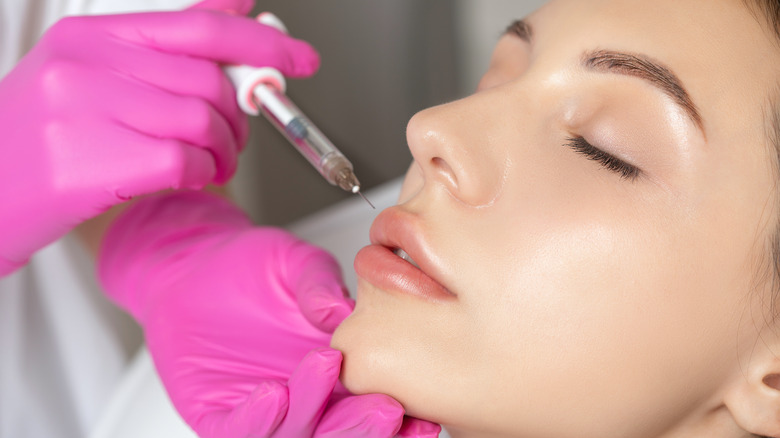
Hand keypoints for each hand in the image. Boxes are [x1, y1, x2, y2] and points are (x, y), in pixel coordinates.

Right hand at [0, 0, 318, 274]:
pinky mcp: (86, 162)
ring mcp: (81, 111)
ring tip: (208, 165)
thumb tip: (238, 11)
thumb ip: (164, 52)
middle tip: (232, 141)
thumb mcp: (94, 79)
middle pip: (209, 80)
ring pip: (202, 120)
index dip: (261, 41)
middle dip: (238, 118)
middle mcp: (85, 64)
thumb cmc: (44, 141)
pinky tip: (183, 179)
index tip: (299, 59)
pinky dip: (199, 175)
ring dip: (222, 152)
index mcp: (91, 37)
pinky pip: (181, 161)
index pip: (199, 26)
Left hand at [98, 191, 440, 436]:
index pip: (377, 407)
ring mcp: (266, 412)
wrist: (193, 267)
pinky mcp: (220, 415)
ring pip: (298, 437)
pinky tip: (272, 395)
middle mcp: (307, 399)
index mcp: (340, 373)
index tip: (425, 413)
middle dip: (365, 428)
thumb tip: (344, 312)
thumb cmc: (250, 267)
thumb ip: (320, 286)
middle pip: (342, 434)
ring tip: (325, 370)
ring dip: (316, 416)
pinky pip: (238, 430)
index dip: (406, 420)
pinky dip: (257, 419)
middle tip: (384, 407)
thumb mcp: (297, 264)